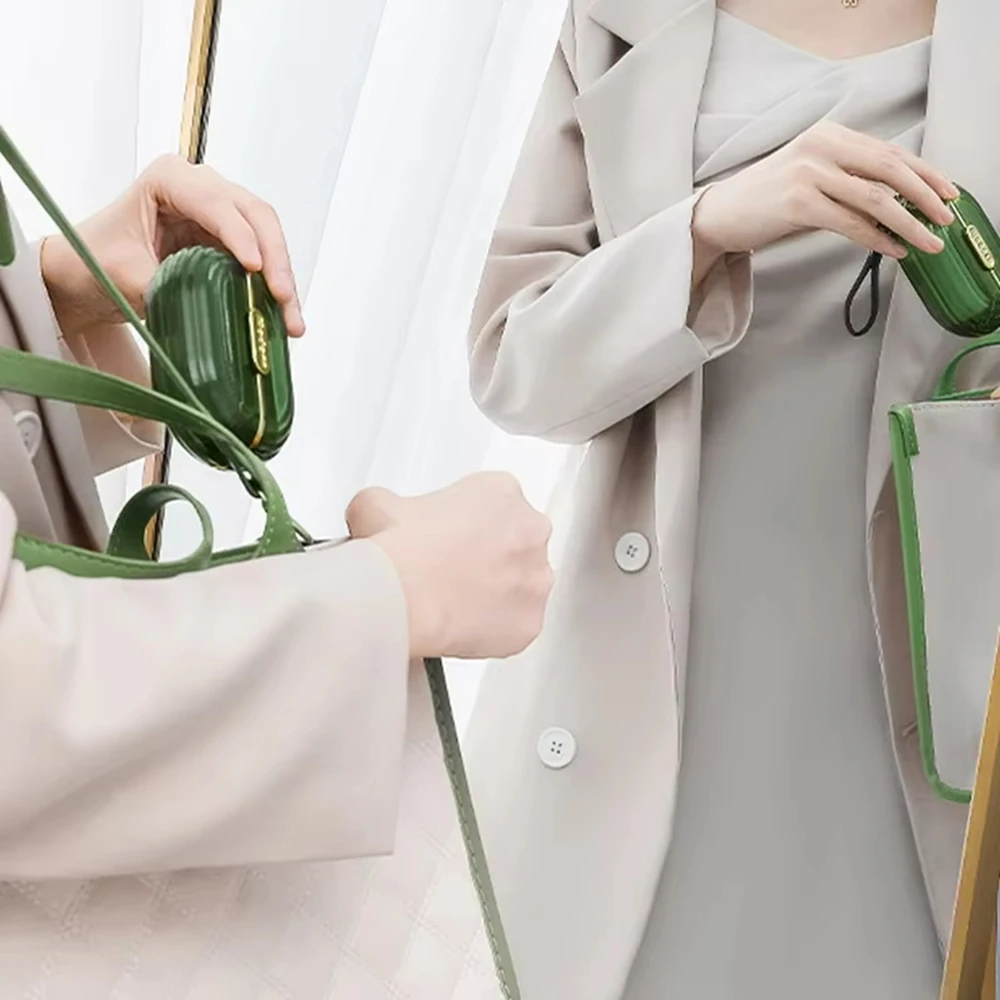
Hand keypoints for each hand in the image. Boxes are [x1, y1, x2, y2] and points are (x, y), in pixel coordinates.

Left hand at [40, 154, 303, 339]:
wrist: (86, 275)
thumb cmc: (94, 261)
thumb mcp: (123, 274)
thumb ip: (165, 283)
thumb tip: (208, 307)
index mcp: (169, 179)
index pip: (217, 204)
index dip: (241, 237)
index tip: (255, 270)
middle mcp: (202, 188)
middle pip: (255, 216)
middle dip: (275, 260)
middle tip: (283, 299)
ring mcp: (220, 215)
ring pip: (268, 238)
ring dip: (283, 279)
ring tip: (292, 321)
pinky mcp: (229, 243)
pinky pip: (263, 261)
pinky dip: (275, 289)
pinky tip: (285, 318)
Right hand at [346, 472, 553, 659]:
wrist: (403, 598)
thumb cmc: (399, 550)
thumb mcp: (378, 503)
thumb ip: (391, 503)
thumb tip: (380, 514)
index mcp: (501, 493)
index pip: (495, 504)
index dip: (467, 523)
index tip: (450, 537)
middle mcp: (530, 531)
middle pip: (517, 542)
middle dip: (489, 555)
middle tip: (453, 569)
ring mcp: (536, 579)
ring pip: (522, 585)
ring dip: (497, 591)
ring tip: (455, 600)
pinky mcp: (530, 622)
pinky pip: (517, 625)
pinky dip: (494, 628)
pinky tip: (463, 624)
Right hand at [690, 121, 959, 283]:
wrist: (719, 214)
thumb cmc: (765, 200)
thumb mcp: (811, 175)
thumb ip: (848, 178)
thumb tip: (895, 201)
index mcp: (828, 134)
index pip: (889, 151)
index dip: (925, 172)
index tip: (946, 192)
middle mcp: (821, 147)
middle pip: (890, 168)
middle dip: (925, 195)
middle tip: (946, 217)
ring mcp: (809, 173)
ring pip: (876, 198)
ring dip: (909, 222)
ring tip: (928, 241)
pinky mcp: (799, 202)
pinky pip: (852, 222)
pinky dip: (878, 238)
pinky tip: (893, 248)